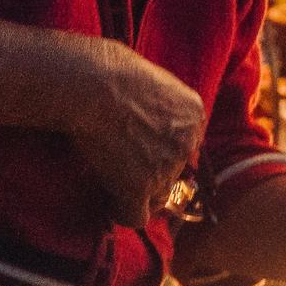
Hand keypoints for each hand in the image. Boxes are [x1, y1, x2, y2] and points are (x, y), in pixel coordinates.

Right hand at [71, 39, 206, 227]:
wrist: (91, 84)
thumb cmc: (106, 69)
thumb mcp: (148, 76)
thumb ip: (157, 101)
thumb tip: (141, 112)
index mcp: (193, 111)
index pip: (184, 143)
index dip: (160, 149)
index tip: (138, 146)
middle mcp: (187, 141)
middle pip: (174, 171)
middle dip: (151, 171)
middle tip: (120, 162)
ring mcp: (166, 167)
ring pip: (157, 195)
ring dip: (135, 190)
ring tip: (107, 173)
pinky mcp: (140, 187)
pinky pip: (136, 216)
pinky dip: (122, 211)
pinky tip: (108, 200)